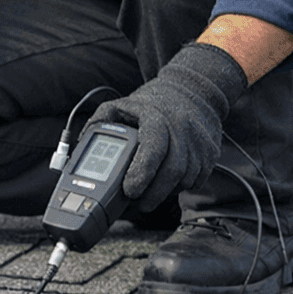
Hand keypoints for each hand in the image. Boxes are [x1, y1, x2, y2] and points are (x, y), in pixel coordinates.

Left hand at [85, 42, 248, 212]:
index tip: (129, 191)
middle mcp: (182, 129)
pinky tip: (168, 183)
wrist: (191, 91)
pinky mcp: (210, 154)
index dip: (142, 173)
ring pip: (185, 179)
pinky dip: (182, 187)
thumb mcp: (122, 105)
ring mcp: (199, 142)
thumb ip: (100, 122)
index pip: (153, 149)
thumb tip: (82, 144)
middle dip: (154, 194)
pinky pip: (198, 180)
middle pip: (172, 171)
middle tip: (139, 203)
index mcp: (157, 118)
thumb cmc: (153, 103)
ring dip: (166, 192)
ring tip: (151, 194)